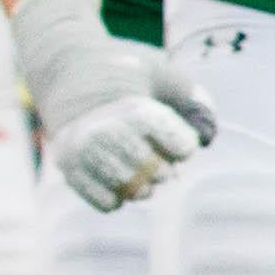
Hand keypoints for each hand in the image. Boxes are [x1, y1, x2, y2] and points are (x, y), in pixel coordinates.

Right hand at [10, 0, 218, 211]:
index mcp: (133, 106)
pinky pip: (106, 202)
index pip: (176, 143)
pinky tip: (118, 181)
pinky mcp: (68, 168)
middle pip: (152, 169)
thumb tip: (206, 137)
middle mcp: (104, 129)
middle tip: (161, 164)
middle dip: (163, 170)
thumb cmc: (127, 74)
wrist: (68, 72)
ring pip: (128, 188)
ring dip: (143, 188)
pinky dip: (119, 199)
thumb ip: (194, 100)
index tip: (182, 144)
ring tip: (142, 175)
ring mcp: (82, 151)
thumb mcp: (164, 74)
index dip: (183, 147)